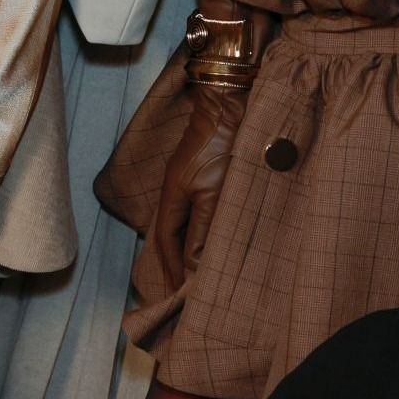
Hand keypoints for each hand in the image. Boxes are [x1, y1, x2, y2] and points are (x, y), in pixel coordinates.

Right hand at [150, 78, 245, 287]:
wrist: (232, 102)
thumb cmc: (223, 149)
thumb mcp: (213, 196)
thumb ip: (202, 233)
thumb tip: (191, 269)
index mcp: (172, 197)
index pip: (166, 242)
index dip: (171, 268)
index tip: (178, 295)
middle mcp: (175, 189)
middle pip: (171, 233)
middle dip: (175, 261)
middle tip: (184, 288)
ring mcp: (189, 178)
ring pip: (185, 221)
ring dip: (190, 245)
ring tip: (197, 268)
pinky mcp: (204, 171)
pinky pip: (197, 209)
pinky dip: (201, 228)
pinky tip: (211, 234)